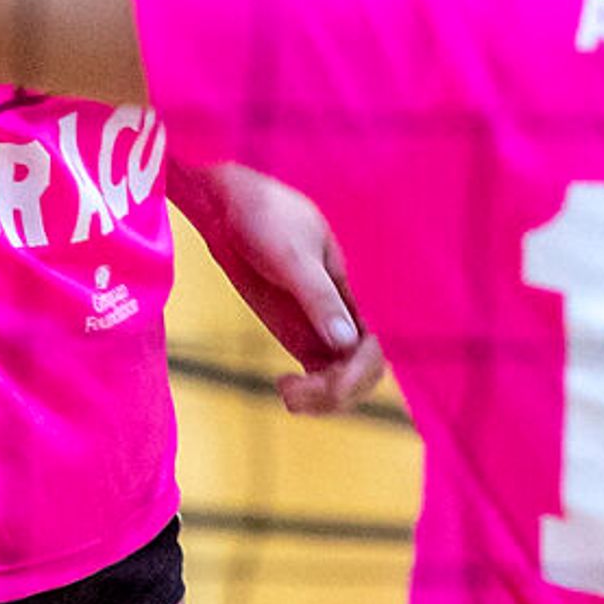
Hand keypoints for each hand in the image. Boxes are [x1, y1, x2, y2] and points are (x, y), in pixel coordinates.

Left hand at [175, 164, 387, 414]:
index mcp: (350, 290)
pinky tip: (284, 388)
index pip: (374, 346)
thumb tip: (347, 343)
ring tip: (287, 395)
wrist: (229, 205)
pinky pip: (317, 372)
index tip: (328, 383)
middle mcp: (340, 313)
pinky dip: (308, 390)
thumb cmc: (265, 217)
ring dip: (322, 398)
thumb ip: (320, 298)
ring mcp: (318, 324)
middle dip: (339, 392)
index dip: (360, 373)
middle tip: (295, 395)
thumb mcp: (292, 256)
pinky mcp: (295, 330)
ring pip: (339, 378)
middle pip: (362, 371)